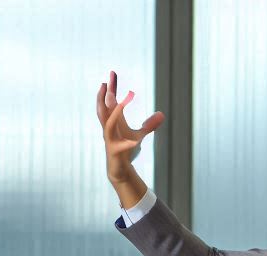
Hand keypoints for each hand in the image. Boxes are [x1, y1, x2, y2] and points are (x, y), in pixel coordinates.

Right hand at [95, 70, 162, 197]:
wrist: (120, 169)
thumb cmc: (127, 150)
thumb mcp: (140, 135)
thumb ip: (149, 125)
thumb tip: (162, 114)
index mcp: (114, 122)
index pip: (110, 102)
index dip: (111, 89)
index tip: (112, 74)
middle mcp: (109, 128)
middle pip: (103, 109)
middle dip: (104, 95)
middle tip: (106, 82)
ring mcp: (110, 140)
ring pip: (108, 124)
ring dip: (113, 113)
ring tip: (119, 102)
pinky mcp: (115, 152)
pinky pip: (120, 147)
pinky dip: (127, 144)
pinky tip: (134, 142)